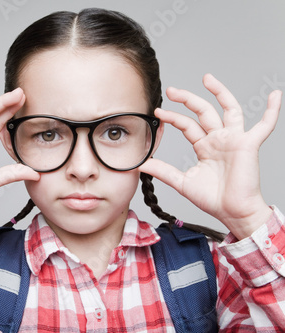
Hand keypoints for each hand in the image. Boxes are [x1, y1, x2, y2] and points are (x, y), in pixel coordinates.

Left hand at [139, 74, 281, 238]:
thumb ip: (162, 171)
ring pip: (228, 109)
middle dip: (188, 99)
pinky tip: (275, 96)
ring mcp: (234, 140)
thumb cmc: (212, 199)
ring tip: (207, 78)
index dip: (173, 117)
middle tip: (172, 90)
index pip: (187, 125)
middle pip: (203, 111)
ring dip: (220, 92)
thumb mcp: (181, 182)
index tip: (158, 112)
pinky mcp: (249, 144)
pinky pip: (264, 125)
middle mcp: (219, 139)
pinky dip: (272, 111)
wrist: (232, 212)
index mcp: (204, 146)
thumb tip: (140, 165)